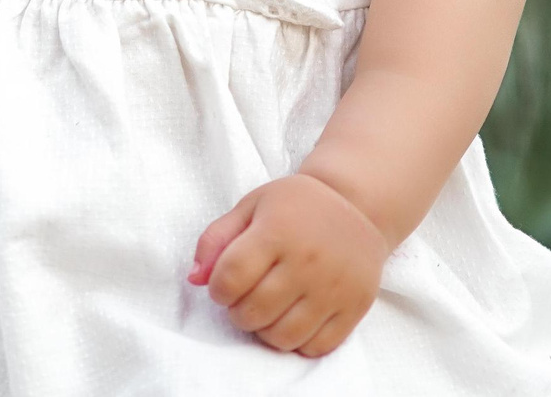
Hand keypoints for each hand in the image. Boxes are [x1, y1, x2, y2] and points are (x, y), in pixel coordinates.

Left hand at [189, 172, 389, 356]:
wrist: (356, 204)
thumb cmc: (295, 206)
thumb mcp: (252, 206)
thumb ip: (216, 239)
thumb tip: (194, 278)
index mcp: (278, 230)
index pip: (231, 277)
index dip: (218, 289)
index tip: (223, 285)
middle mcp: (308, 261)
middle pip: (254, 311)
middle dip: (237, 312)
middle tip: (244, 298)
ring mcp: (334, 287)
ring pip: (283, 336)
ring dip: (264, 330)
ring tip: (267, 310)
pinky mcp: (355, 306)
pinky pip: (317, 346)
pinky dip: (298, 342)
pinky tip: (294, 318)